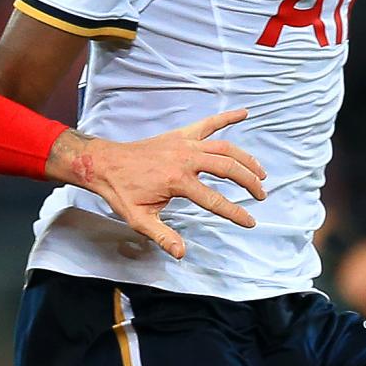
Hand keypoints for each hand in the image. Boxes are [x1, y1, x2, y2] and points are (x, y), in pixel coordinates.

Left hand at [49, 110, 267, 258]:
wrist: (104, 164)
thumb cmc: (121, 192)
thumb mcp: (140, 219)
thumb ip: (163, 235)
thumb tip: (181, 253)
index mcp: (177, 181)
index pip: (214, 200)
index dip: (235, 213)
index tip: (250, 221)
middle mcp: (185, 159)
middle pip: (227, 169)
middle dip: (248, 182)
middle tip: (261, 195)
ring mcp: (184, 144)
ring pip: (224, 147)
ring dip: (246, 159)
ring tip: (261, 172)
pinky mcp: (181, 135)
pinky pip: (208, 123)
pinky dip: (227, 117)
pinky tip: (244, 113)